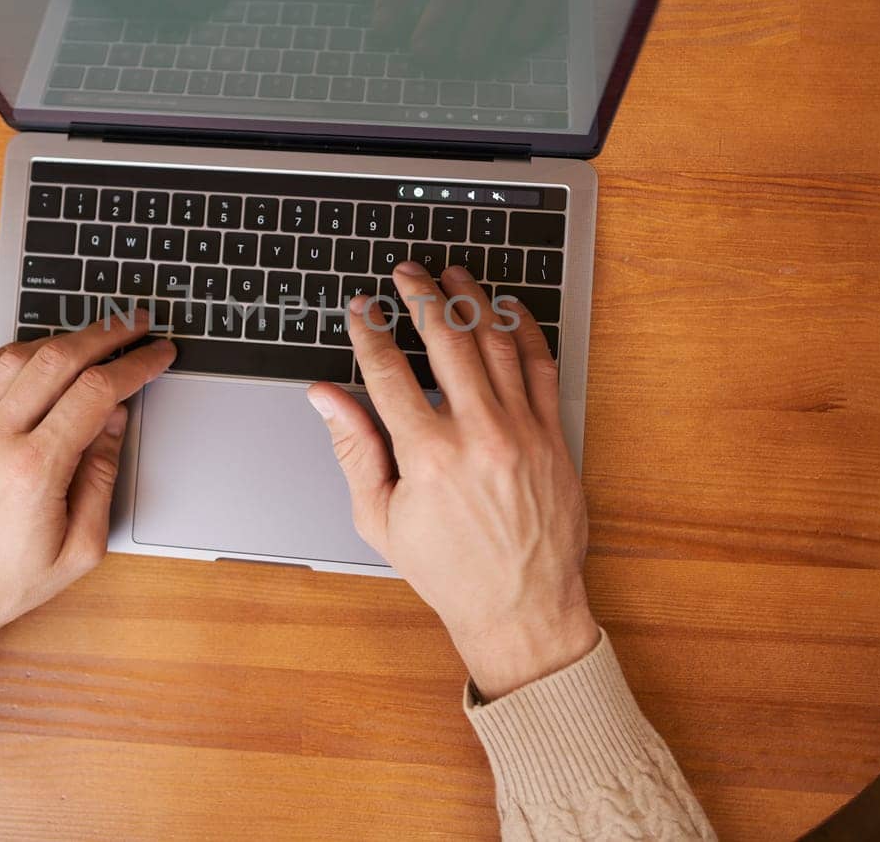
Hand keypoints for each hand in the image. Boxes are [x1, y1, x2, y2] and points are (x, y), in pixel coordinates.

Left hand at [0, 312, 173, 651]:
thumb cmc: (7, 582)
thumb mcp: (81, 548)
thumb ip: (102, 477)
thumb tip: (115, 418)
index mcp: (34, 471)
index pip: (95, 393)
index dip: (135, 366)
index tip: (158, 354)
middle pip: (57, 360)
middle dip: (104, 335)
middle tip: (135, 324)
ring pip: (17, 356)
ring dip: (61, 339)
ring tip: (94, 337)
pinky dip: (16, 352)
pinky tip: (39, 354)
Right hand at [307, 264, 598, 698]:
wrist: (522, 606)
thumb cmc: (448, 570)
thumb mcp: (381, 518)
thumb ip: (353, 449)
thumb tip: (326, 398)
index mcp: (427, 456)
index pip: (389, 370)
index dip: (371, 331)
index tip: (362, 308)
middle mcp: (478, 434)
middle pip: (446, 339)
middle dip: (421, 295)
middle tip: (406, 273)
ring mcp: (522, 430)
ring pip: (496, 342)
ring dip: (473, 299)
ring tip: (453, 275)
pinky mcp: (553, 435)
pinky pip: (541, 366)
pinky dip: (524, 330)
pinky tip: (507, 309)